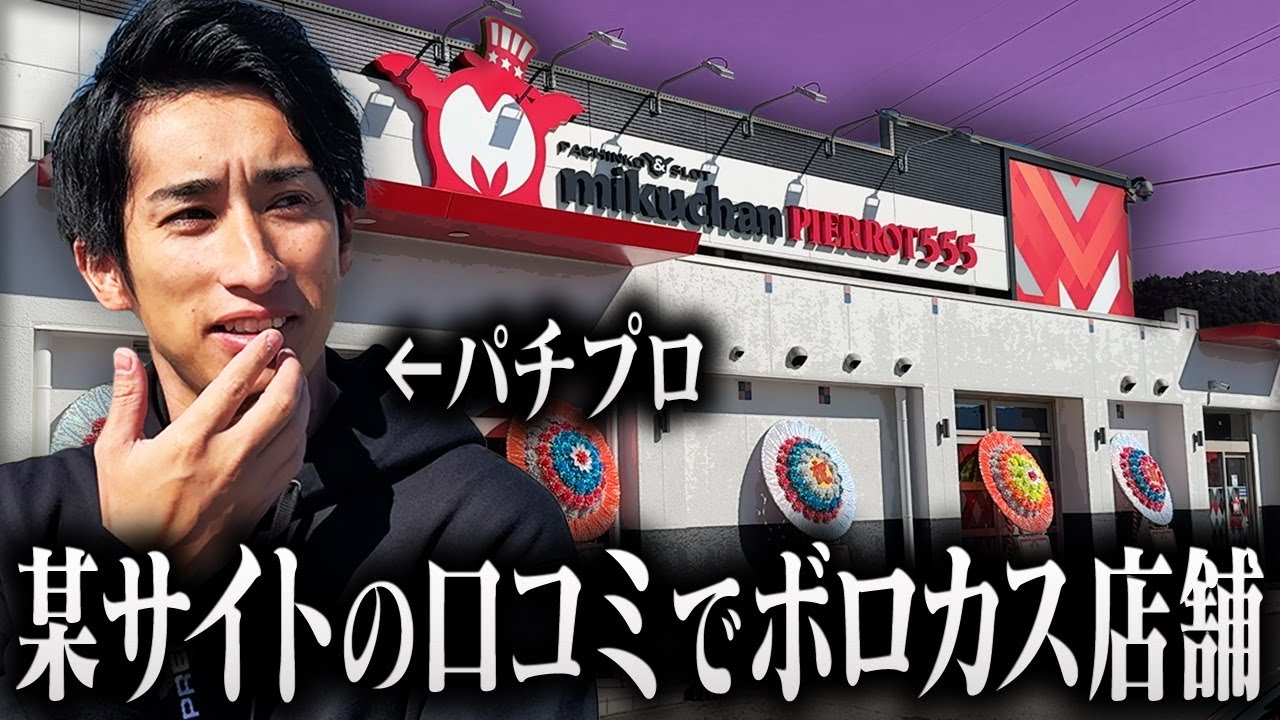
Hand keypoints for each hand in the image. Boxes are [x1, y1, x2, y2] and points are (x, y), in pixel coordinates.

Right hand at [94, 330, 309, 578]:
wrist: (154, 563)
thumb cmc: (131, 510)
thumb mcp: (115, 452)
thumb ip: (125, 400)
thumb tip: (126, 358)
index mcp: (190, 442)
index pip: (233, 387)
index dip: (255, 356)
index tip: (267, 340)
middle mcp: (227, 459)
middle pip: (278, 404)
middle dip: (289, 373)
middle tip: (287, 356)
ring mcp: (250, 481)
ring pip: (294, 429)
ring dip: (300, 399)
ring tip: (294, 381)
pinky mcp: (263, 498)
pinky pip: (295, 457)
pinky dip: (300, 432)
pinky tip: (294, 420)